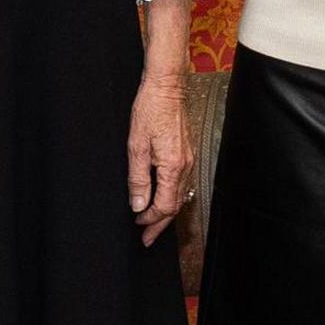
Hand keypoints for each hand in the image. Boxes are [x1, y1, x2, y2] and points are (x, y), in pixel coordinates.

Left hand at [127, 77, 193, 245]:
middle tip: (147, 238)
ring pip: (180, 196)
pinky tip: (163, 199)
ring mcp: (189, 160)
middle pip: (175, 205)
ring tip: (153, 223)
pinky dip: (172, 197)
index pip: (165, 206)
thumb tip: (138, 204)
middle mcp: (185, 166)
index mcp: (173, 167)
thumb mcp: (136, 146)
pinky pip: (182, 184)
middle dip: (160, 224)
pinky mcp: (187, 153)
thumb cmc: (150, 110)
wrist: (166, 87)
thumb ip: (138, 178)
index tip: (138, 226)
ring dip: (166, 212)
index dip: (151, 220)